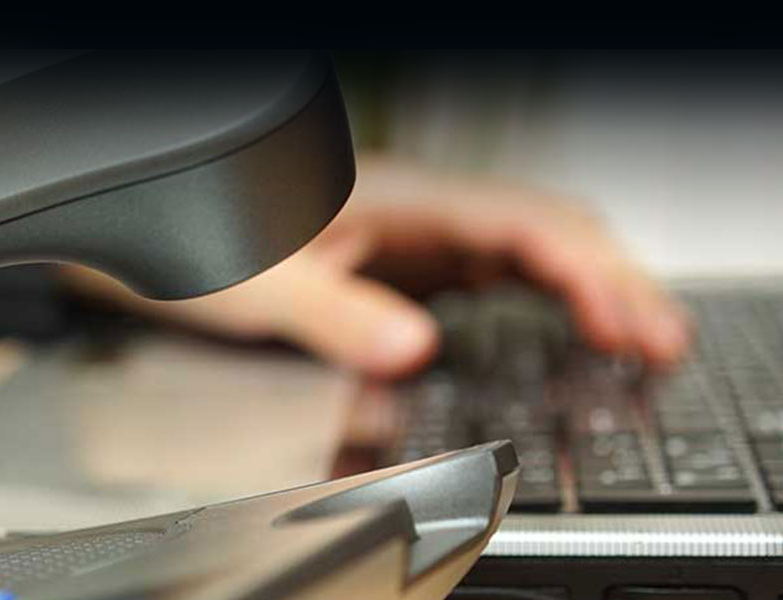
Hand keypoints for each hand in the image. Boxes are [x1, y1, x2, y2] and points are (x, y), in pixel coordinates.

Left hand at [64, 156, 688, 378]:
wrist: (145, 217)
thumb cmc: (193, 231)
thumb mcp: (258, 285)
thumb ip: (334, 318)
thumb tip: (414, 351)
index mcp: (398, 198)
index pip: (523, 225)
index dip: (587, 275)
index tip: (626, 325)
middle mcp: (415, 206)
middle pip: (543, 228)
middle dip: (609, 280)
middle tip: (658, 344)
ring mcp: (411, 229)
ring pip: (524, 244)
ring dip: (583, 287)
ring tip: (634, 343)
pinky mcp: (397, 258)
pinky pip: (490, 268)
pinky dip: (540, 298)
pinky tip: (557, 334)